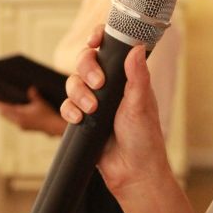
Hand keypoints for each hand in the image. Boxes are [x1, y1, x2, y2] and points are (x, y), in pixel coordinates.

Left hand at [0, 87, 65, 135]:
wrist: (54, 127)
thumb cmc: (48, 114)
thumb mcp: (40, 102)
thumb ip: (34, 95)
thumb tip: (31, 88)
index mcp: (19, 115)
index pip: (4, 108)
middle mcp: (18, 122)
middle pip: (4, 114)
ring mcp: (21, 126)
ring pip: (9, 117)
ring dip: (5, 111)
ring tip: (1, 104)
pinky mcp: (25, 127)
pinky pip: (14, 120)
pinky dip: (11, 114)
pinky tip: (13, 110)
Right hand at [62, 27, 168, 194]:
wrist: (132, 173)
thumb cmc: (144, 139)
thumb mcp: (141, 105)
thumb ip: (137, 76)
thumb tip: (136, 47)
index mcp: (127, 78)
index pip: (110, 49)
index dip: (99, 39)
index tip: (94, 41)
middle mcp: (110, 86)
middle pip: (86, 62)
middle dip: (87, 69)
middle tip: (98, 83)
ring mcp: (95, 102)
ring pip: (73, 83)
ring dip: (78, 93)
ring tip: (91, 109)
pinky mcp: (82, 119)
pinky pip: (67, 106)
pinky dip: (69, 110)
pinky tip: (79, 119)